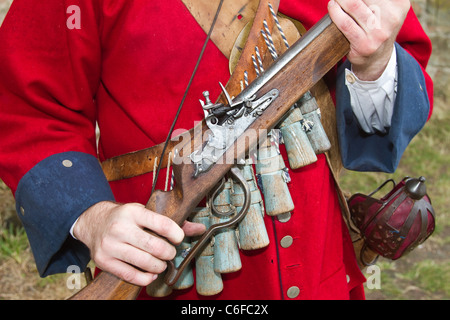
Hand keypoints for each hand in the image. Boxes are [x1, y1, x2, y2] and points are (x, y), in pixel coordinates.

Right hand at [73, 201, 205, 285]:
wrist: (93, 222)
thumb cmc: (125, 217)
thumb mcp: (145, 212)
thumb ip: (172, 222)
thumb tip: (200, 229)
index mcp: (133, 212)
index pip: (162, 224)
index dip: (177, 235)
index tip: (178, 239)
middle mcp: (120, 227)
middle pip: (155, 247)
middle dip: (169, 253)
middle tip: (170, 253)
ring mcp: (111, 245)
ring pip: (145, 263)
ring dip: (159, 266)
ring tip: (161, 263)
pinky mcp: (104, 260)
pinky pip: (131, 275)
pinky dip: (146, 278)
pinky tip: (150, 273)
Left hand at [328, 0, 409, 79]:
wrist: (376, 59)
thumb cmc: (376, 29)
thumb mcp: (386, 9)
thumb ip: (374, 0)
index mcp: (399, 4)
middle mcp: (392, 17)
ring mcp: (378, 32)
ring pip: (354, 5)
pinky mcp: (364, 44)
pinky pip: (345, 23)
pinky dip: (335, 12)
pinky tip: (332, 7)